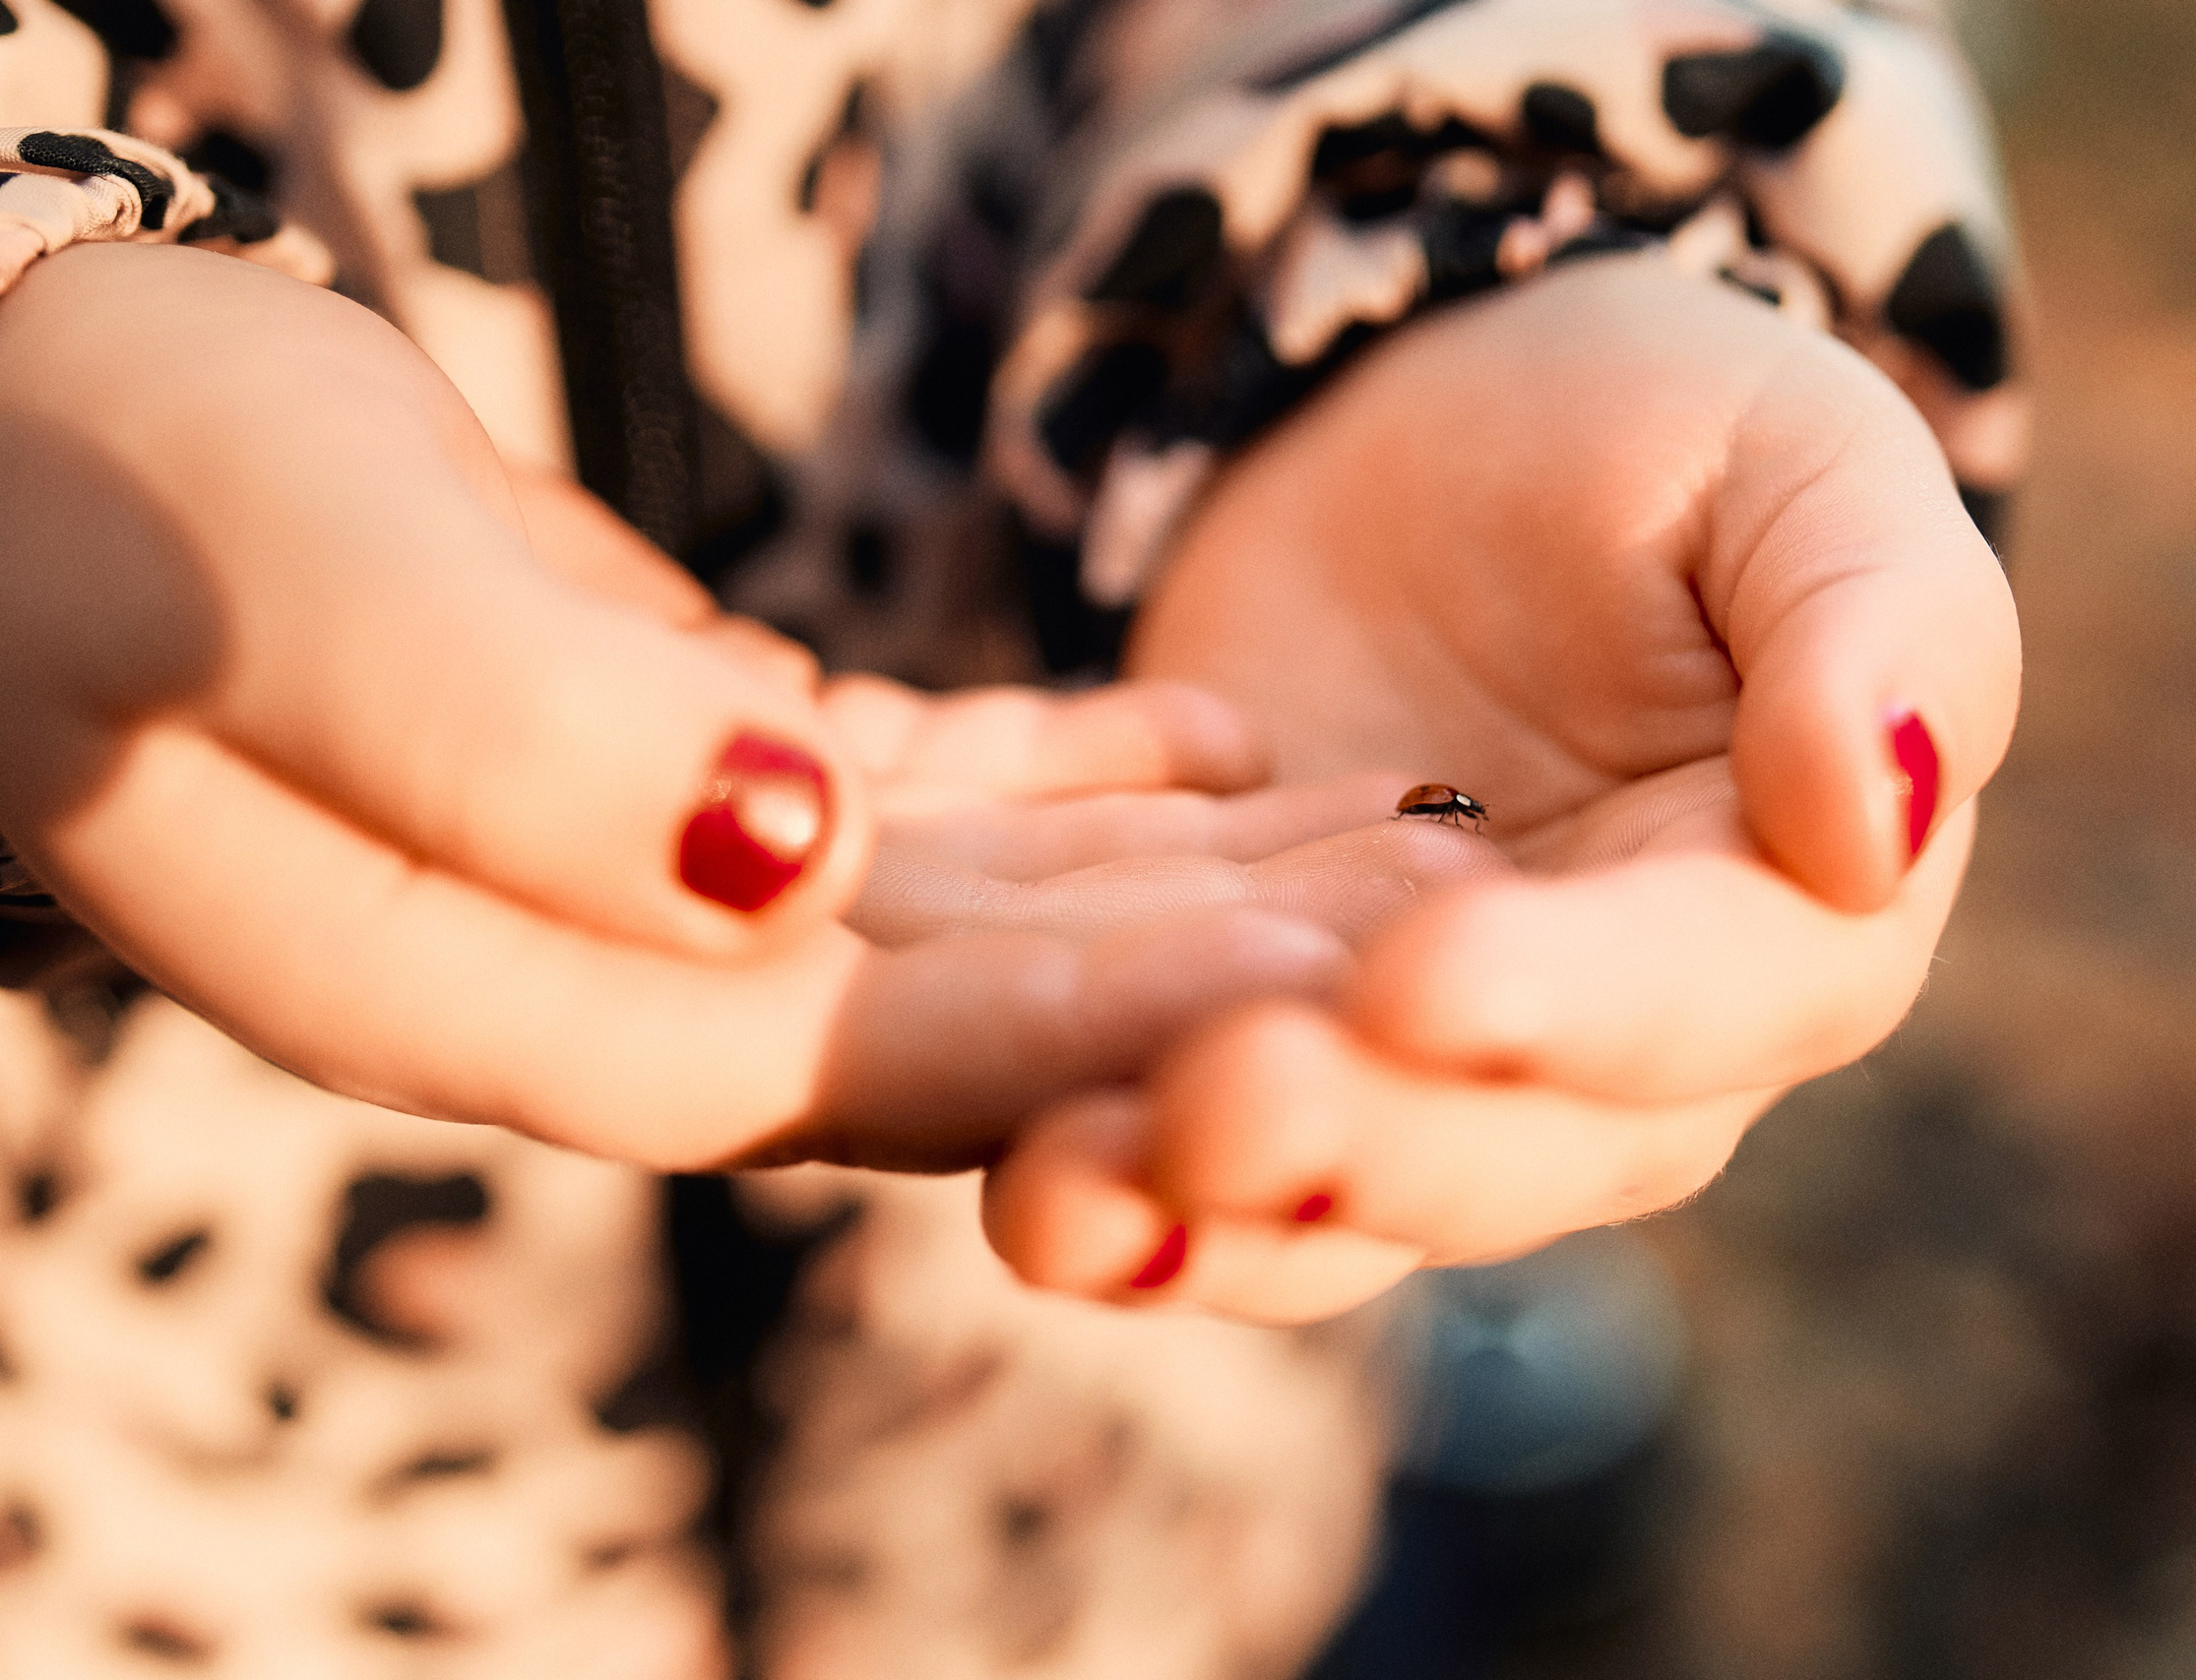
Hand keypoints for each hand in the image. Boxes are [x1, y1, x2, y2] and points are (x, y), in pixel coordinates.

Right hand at [0, 244, 1430, 1168]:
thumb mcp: (289, 596)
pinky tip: (1219, 737)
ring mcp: (640, 887)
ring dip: (1183, 873)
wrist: (21, 411)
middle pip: (956, 1009)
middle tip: (1442, 902)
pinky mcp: (672, 780)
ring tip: (1391, 821)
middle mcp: (590, 978)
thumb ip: (524, 756)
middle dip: (1202, 969)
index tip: (1317, 962)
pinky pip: (917, 807)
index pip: (847, 1055)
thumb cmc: (110, 487)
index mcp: (494, 994)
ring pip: (969, 911)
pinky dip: (1071, 772)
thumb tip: (786, 868)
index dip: (1090, 1019)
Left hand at [982, 255, 2021, 1319]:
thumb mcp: (1799, 464)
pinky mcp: (1271, 1054)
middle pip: (1508, 1149)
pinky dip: (1119, 1193)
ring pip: (1342, 1203)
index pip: (1705, 994)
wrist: (1439, 444)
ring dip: (1208, 1221)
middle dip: (1362, 1142)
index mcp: (1793, 917)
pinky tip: (1017, 1186)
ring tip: (1064, 1194)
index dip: (1574, 1005)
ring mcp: (1437, 1080)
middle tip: (1217, 1103)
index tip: (1425, 975)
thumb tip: (1876, 824)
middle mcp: (1627, 1055)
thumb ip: (1880, 623)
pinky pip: (1202, 1159)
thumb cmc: (1660, 436)